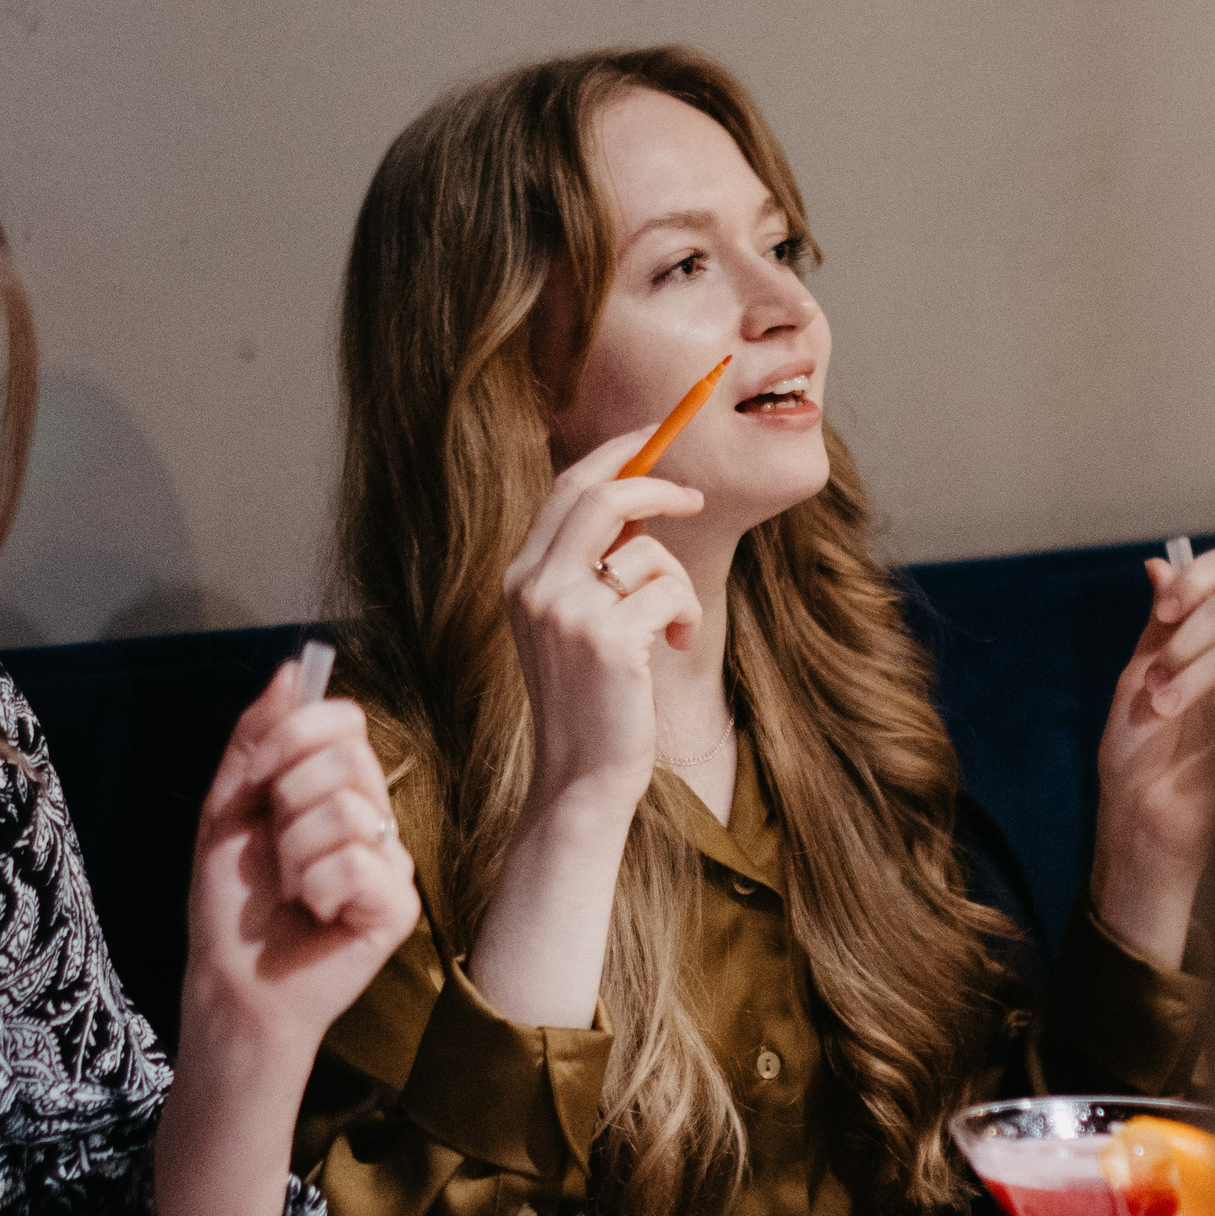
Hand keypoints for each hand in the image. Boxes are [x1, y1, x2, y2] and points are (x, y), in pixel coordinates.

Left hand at [182, 659, 420, 1053]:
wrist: (233, 979)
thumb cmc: (232, 902)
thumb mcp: (228, 807)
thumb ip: (255, 738)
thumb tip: (293, 670)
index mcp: (336, 787)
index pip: (344, 720)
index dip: (294, 737)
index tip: (258, 781)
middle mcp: (374, 816)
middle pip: (347, 759)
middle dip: (287, 802)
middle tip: (275, 850)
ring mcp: (392, 859)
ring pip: (348, 812)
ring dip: (296, 854)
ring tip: (293, 888)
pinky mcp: (400, 905)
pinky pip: (358, 863)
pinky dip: (317, 888)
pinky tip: (318, 913)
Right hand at [500, 428, 706, 828]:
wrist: (580, 777)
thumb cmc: (591, 701)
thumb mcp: (575, 624)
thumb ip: (590, 566)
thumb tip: (641, 502)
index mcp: (521, 578)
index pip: (566, 489)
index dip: (614, 455)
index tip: (652, 438)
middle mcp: (535, 587)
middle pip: (601, 495)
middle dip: (656, 484)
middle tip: (694, 496)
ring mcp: (567, 612)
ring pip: (648, 551)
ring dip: (680, 584)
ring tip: (676, 624)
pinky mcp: (608, 640)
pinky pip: (672, 590)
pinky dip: (688, 613)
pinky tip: (678, 645)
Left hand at [1092, 547, 1214, 968]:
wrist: (1143, 817)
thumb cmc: (1135, 754)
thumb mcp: (1134, 680)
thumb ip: (1157, 627)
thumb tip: (1160, 563)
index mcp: (1196, 638)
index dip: (1201, 578)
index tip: (1166, 610)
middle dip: (1187, 639)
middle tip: (1154, 679)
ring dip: (1195, 673)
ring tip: (1162, 709)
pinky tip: (1202, 726)